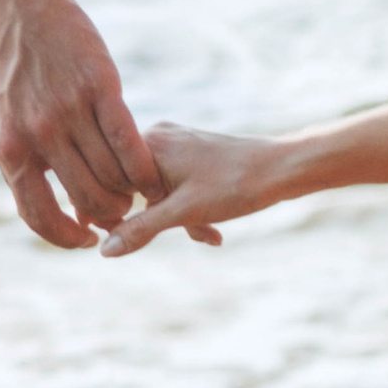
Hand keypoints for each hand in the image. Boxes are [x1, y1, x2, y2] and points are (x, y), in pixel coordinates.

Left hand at [0, 0, 159, 249]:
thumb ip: (14, 152)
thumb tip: (31, 188)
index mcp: (9, 146)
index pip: (39, 214)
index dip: (65, 236)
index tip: (84, 239)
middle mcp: (40, 134)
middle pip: (86, 199)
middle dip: (107, 216)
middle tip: (120, 212)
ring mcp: (71, 109)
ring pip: (112, 175)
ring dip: (128, 193)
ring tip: (135, 193)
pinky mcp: (102, 85)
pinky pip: (130, 140)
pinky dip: (144, 166)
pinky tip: (151, 174)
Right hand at [100, 123, 300, 256]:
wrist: (282, 169)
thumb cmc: (234, 186)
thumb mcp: (183, 213)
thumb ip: (140, 230)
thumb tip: (105, 250)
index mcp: (148, 144)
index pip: (106, 178)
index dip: (107, 210)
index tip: (113, 234)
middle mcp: (158, 137)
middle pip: (130, 186)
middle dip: (148, 219)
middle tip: (167, 236)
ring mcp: (176, 144)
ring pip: (155, 190)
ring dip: (175, 219)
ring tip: (208, 234)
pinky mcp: (192, 153)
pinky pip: (174, 185)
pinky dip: (188, 209)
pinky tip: (213, 230)